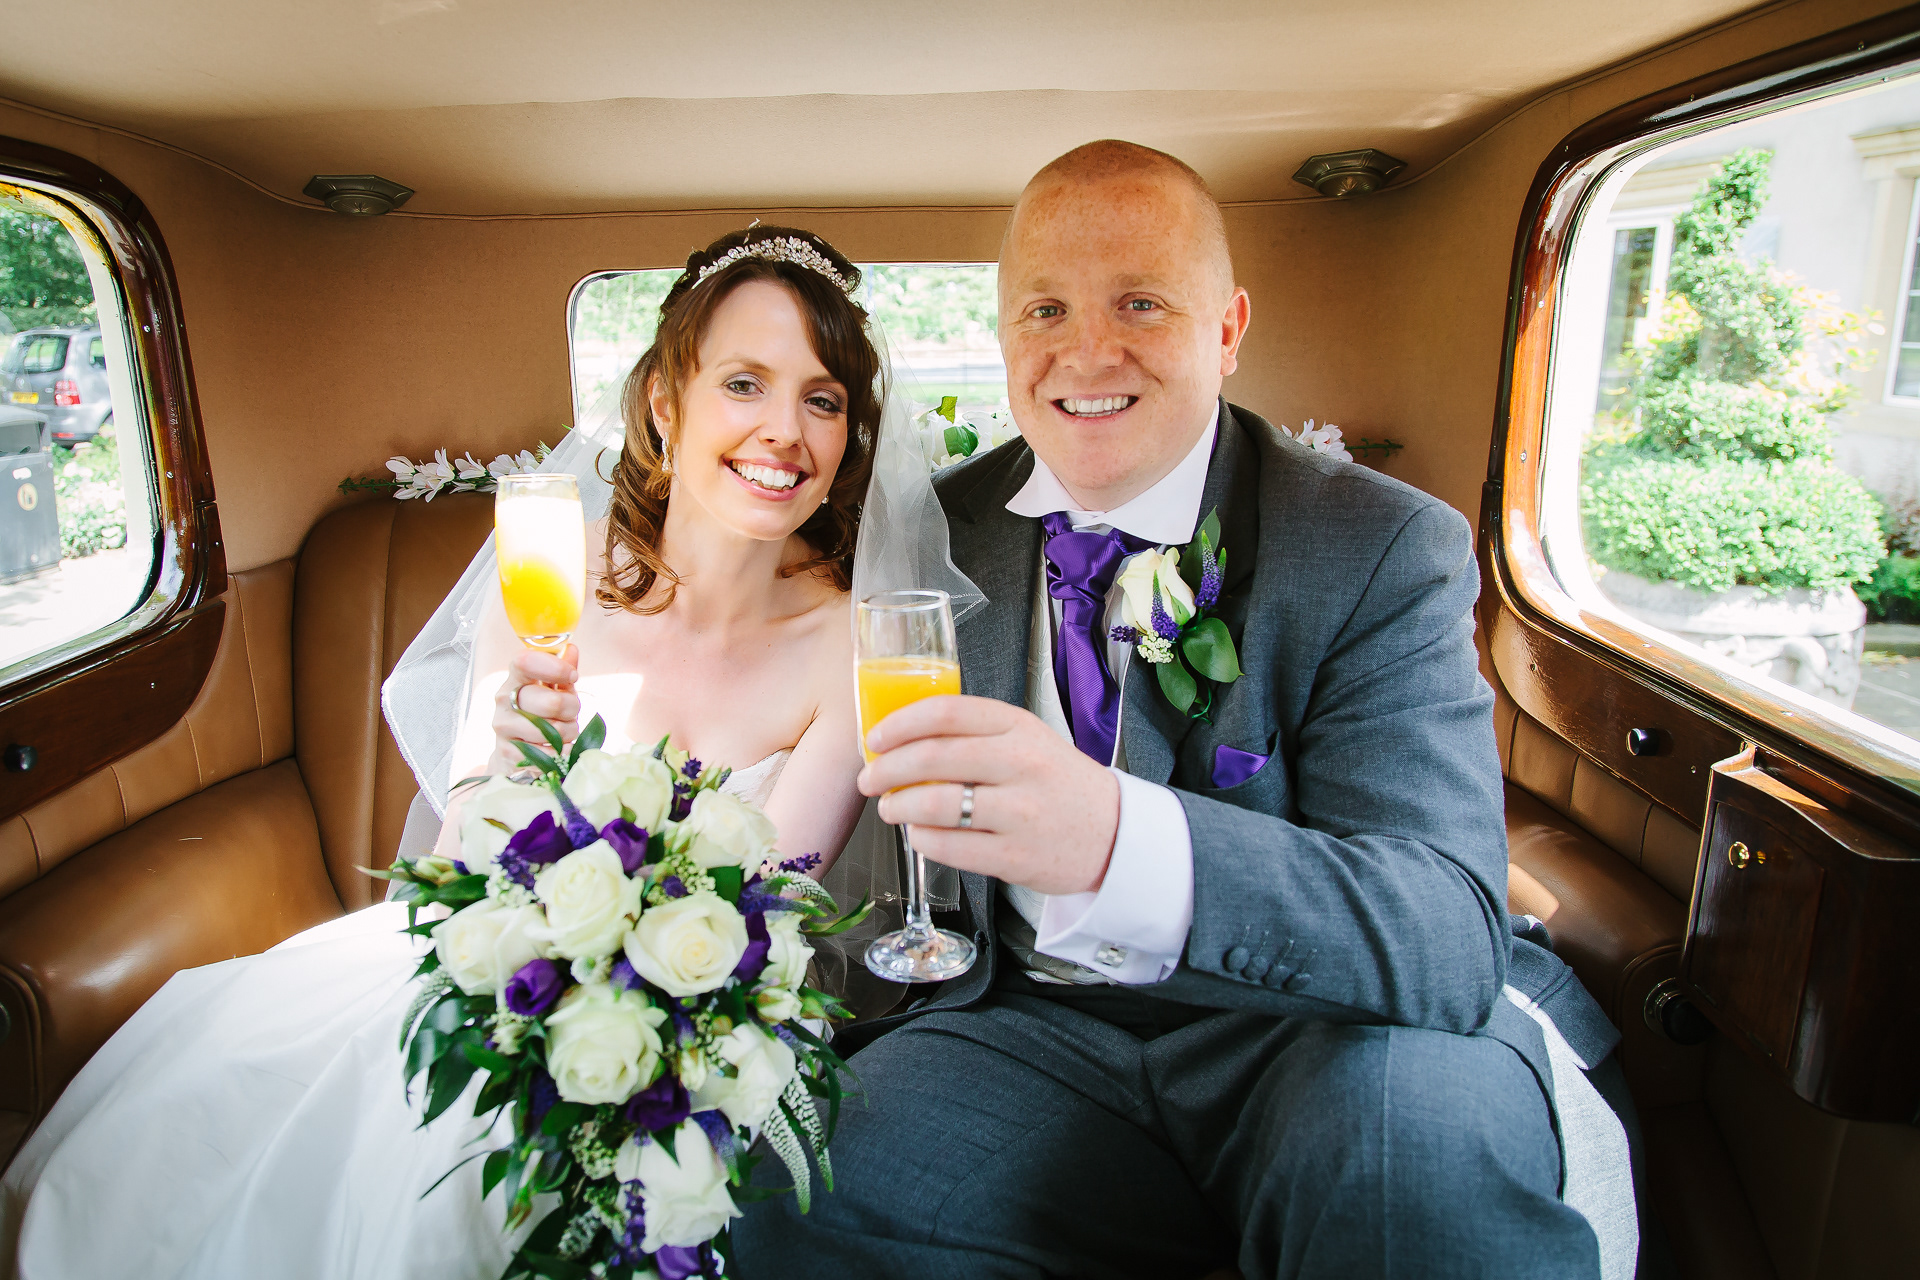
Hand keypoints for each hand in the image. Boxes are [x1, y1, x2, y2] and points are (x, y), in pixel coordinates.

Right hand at [491, 644, 579, 770]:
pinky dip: (562, 752)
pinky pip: (551, 754)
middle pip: (552, 703)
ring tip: (562, 730)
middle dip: (572, 708)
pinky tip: (555, 748)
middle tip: (571, 712)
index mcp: (514, 678)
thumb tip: (571, 650)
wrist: (514, 752)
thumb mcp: (551, 689)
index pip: (527, 662)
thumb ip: (562, 671)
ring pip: (555, 731)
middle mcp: (504, 701)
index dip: (556, 668)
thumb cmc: (538, 713)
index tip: (572, 676)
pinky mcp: (509, 754)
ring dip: (569, 732)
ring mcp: (504, 728)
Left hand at [858, 695, 1119, 895]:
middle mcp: (1021, 765)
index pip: (946, 712)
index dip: (899, 724)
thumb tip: (902, 741)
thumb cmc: (1058, 784)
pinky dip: (922, 839)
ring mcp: (1021, 813)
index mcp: (1019, 727)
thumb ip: (975, 735)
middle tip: (869, 778)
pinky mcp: (1016, 857)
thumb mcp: (1028, 740)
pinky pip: (950, 846)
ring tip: (890, 808)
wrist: (1114, 833)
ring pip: (936, 804)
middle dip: (886, 769)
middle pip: (932, 757)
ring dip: (898, 806)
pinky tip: (920, 834)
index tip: (875, 737)